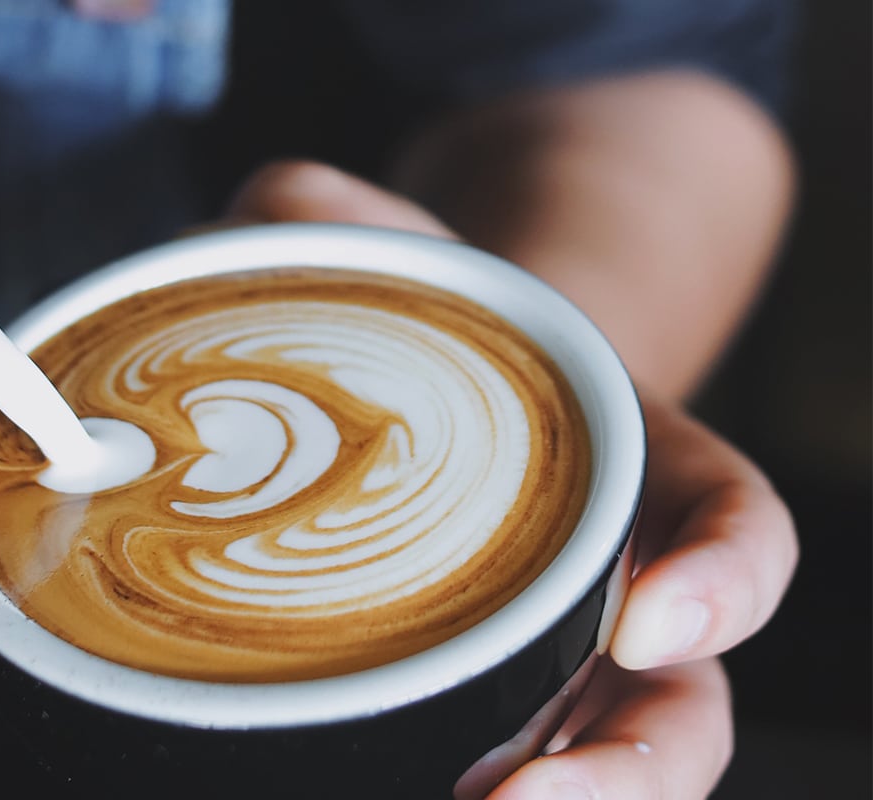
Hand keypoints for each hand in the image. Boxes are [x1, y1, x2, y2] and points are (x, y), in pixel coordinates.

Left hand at [226, 160, 798, 799]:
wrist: (434, 373)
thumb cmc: (421, 315)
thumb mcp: (378, 243)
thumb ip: (312, 217)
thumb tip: (232, 225)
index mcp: (631, 454)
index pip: (729, 520)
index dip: (722, 576)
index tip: (653, 619)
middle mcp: (617, 566)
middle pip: (680, 696)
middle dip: (631, 769)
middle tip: (518, 798)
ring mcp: (554, 640)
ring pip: (603, 752)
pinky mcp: (476, 680)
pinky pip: (495, 749)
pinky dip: (449, 783)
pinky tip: (378, 793)